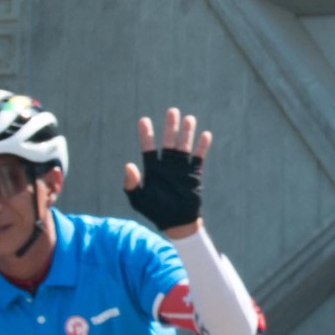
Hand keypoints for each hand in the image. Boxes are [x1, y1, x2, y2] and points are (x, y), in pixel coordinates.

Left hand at [123, 108, 209, 233]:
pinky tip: (205, 135)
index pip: (148, 147)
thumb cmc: (154, 211)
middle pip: (169, 141)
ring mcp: (181, 168)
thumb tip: (128, 165)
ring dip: (186, 133)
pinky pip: (198, 158)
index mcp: (152, 168)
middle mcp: (167, 165)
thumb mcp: (138, 199)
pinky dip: (202, 147)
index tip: (143, 121)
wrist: (175, 223)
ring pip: (184, 146)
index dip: (146, 134)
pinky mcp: (194, 174)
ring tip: (188, 118)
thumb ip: (131, 183)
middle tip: (172, 111)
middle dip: (170, 127)